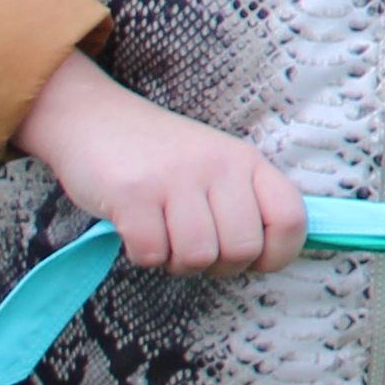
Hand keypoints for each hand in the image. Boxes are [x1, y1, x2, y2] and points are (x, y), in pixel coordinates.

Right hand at [11, 54, 304, 274]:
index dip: (277, 254)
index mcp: (246, 161)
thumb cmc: (160, 157)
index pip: (291, 220)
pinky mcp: (133, 193)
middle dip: (219, 266)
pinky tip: (137, 231)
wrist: (92, 118)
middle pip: (242, 250)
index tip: (253, 259)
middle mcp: (218, 165)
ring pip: (198, 257)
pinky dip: (143, 256)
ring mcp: (175, 178)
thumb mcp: (216, 166)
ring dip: (177, 262)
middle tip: (195, 248)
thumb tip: (272, 256)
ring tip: (165, 237)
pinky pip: (152, 254)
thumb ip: (245, 203)